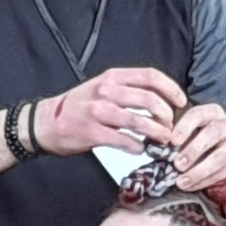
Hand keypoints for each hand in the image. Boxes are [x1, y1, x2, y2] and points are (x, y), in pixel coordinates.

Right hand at [31, 68, 185, 156]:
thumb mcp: (101, 89)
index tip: (181, 101)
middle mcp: (106, 91)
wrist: (45, 122)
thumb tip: (157, 104)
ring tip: (163, 140)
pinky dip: (137, 147)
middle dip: (166, 115)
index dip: (170, 88)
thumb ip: (126, 93)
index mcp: (111, 77)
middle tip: (171, 127)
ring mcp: (98, 112)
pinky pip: (124, 141)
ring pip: (139, 121)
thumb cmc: (76, 108)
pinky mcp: (93, 133)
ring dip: (156, 133)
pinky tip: (140, 150)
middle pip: (149, 99)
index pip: (149, 76)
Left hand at [169, 102, 225, 190]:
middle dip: (193, 150)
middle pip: (212, 133)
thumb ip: (177, 136)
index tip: (172, 142)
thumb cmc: (206, 142)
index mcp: (213, 112)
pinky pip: (224, 172)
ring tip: (182, 181)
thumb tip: (155, 146)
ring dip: (199, 170)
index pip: (198, 114)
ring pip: (220, 156)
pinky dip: (206, 181)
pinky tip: (192, 186)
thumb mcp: (192, 133)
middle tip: (177, 165)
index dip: (184, 127)